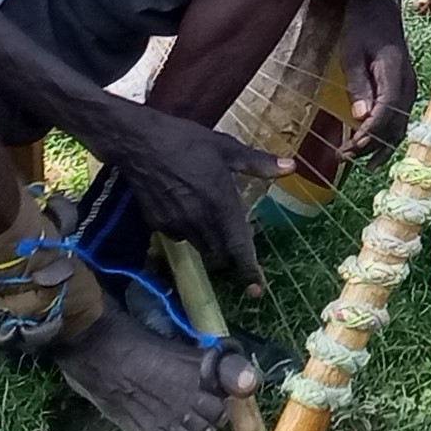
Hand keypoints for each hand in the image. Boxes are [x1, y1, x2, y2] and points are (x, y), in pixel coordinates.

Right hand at [97, 101, 281, 285]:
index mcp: (221, 204)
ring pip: (200, 247)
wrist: (138, 142)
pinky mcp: (158, 225)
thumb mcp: (225, 147)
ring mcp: (177, 225)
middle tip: (236, 239)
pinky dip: (189, 231)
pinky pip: (180, 237)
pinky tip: (186, 209)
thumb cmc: (185, 140)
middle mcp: (200, 221)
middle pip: (220, 256)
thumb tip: (292, 168)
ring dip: (210, 242)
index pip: (239, 248)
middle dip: (230, 255)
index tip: (257, 290)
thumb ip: (259, 163)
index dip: (250, 272)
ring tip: (211, 218)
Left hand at [333, 0, 415, 162]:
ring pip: (400, 124)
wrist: (377, 6)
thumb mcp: (352, 52)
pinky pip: (399, 117)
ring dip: (380, 145)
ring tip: (360, 162)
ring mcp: (409, 86)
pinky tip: (372, 144)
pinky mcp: (405, 88)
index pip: (386, 112)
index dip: (370, 134)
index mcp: (395, 74)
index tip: (351, 148)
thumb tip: (360, 117)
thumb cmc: (361, 26)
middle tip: (346, 158)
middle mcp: (408, 84)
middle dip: (372, 146)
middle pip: (395, 124)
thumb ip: (357, 84)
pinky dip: (386, 133)